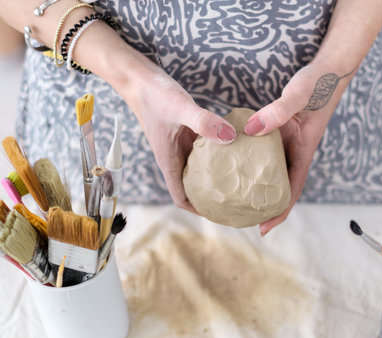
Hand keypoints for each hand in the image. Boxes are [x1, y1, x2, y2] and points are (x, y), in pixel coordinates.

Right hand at [120, 65, 236, 211]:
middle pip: (193, 188)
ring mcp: (182, 145)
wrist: (140, 78)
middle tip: (237, 203)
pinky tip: (236, 149)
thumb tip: (231, 137)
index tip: (219, 215)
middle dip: (212, 199)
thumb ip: (204, 122)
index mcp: (169, 161)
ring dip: (216, 177)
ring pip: (200, 169)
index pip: (181, 197)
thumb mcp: (180, 108)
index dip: (198, 210)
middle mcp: (176, 157)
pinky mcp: (188, 132)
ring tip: (241, 181)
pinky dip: (219, 154)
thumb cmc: (154, 95)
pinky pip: (206, 149)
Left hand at [244, 63, 352, 234]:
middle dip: (265, 207)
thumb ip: (277, 111)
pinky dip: (252, 162)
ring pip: (271, 171)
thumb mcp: (298, 96)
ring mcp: (288, 142)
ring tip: (234, 199)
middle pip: (280, 187)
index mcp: (304, 150)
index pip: (291, 190)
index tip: (263, 229)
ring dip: (258, 187)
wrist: (329, 69)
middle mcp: (295, 151)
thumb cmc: (317, 83)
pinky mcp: (280, 131)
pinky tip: (236, 163)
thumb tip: (250, 130)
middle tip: (241, 220)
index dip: (280, 212)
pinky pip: (264, 153)